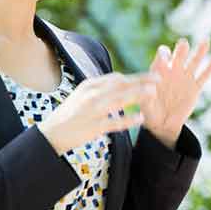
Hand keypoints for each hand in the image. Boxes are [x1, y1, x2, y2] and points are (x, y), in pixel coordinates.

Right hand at [38, 73, 153, 154]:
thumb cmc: (69, 115)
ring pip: (120, 99)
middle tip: (159, 79)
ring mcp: (92, 111)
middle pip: (121, 84)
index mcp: (89, 85)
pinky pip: (115, 122)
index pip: (116, 78)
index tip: (149, 75)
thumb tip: (120, 82)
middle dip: (141, 81)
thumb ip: (100, 89)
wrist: (51, 134)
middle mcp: (91, 95)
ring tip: (154, 93)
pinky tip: (141, 119)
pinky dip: (129, 120)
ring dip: (138, 94)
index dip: (135, 76)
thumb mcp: (82, 95)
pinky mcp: (93, 127)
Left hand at [140, 38, 210, 147]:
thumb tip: (150, 91)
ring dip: (200, 51)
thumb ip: (147, 97)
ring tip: (206, 41)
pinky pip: (203, 76)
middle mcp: (173, 70)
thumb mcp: (146, 105)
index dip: (163, 55)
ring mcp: (185, 77)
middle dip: (181, 49)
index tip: (165, 58)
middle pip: (179, 55)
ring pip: (194, 61)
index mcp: (159, 71)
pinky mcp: (195, 87)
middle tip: (184, 44)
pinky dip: (209, 68)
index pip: (162, 57)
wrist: (164, 123)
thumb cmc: (150, 112)